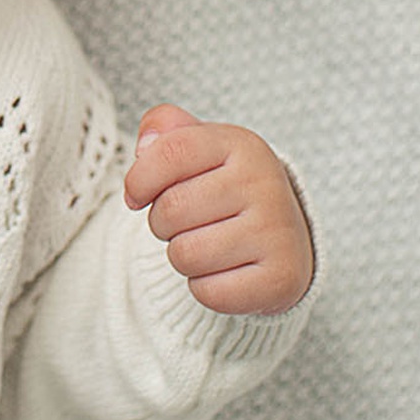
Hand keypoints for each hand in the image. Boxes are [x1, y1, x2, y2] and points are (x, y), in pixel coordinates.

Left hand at [123, 105, 313, 315]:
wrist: (282, 238)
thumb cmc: (223, 189)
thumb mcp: (199, 147)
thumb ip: (165, 129)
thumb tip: (145, 144)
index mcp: (241, 144)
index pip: (170, 152)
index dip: (139, 179)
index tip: (136, 196)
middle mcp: (264, 183)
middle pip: (171, 209)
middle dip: (161, 223)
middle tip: (185, 223)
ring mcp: (277, 232)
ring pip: (185, 255)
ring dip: (181, 256)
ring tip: (205, 244)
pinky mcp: (281, 277)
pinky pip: (207, 291)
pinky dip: (204, 286)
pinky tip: (225, 271)